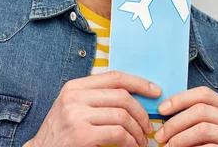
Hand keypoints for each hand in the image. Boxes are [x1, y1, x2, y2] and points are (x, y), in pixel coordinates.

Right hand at [24, 71, 161, 146]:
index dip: (139, 83)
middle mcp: (74, 97)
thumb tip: (136, 94)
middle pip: (122, 97)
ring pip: (123, 116)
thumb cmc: (61, 133)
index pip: (115, 77)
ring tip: (141, 141)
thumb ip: (98, 98)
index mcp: (75, 87)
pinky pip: (118, 134)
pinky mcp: (81, 135)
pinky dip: (130, 142)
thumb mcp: (75, 108)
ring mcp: (76, 115)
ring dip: (137, 131)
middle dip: (141, 113)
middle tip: (148, 127)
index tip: (156, 91)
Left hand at [153, 86, 217, 146]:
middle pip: (201, 110)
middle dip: (175, 123)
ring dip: (179, 139)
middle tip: (160, 136)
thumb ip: (193, 119)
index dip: (180, 99)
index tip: (161, 110)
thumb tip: (165, 109)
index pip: (204, 94)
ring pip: (202, 129)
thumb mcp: (204, 130)